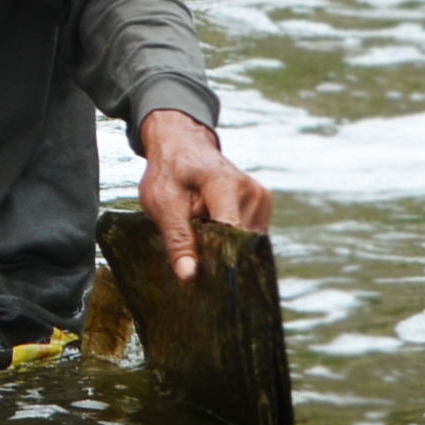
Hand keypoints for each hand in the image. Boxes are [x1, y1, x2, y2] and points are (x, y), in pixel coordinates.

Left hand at [139, 109, 272, 281]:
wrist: (183, 145)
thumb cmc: (169, 172)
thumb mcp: (162, 203)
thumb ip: (178, 239)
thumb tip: (189, 276)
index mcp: (226, 186)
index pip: (232, 233)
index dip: (219, 259)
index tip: (205, 278)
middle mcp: (252, 193)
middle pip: (243, 242)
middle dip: (219, 254)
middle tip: (194, 262)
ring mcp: (261, 199)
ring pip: (248, 243)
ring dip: (225, 246)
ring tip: (202, 236)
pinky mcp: (262, 207)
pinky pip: (251, 237)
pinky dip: (231, 240)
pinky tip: (213, 233)